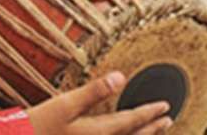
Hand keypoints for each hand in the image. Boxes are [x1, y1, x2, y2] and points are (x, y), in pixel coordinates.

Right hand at [27, 72, 171, 134]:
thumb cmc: (38, 127)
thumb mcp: (63, 104)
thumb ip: (93, 91)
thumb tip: (120, 76)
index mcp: (97, 132)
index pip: (130, 121)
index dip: (149, 113)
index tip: (165, 106)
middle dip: (151, 129)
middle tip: (168, 120)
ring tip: (153, 132)